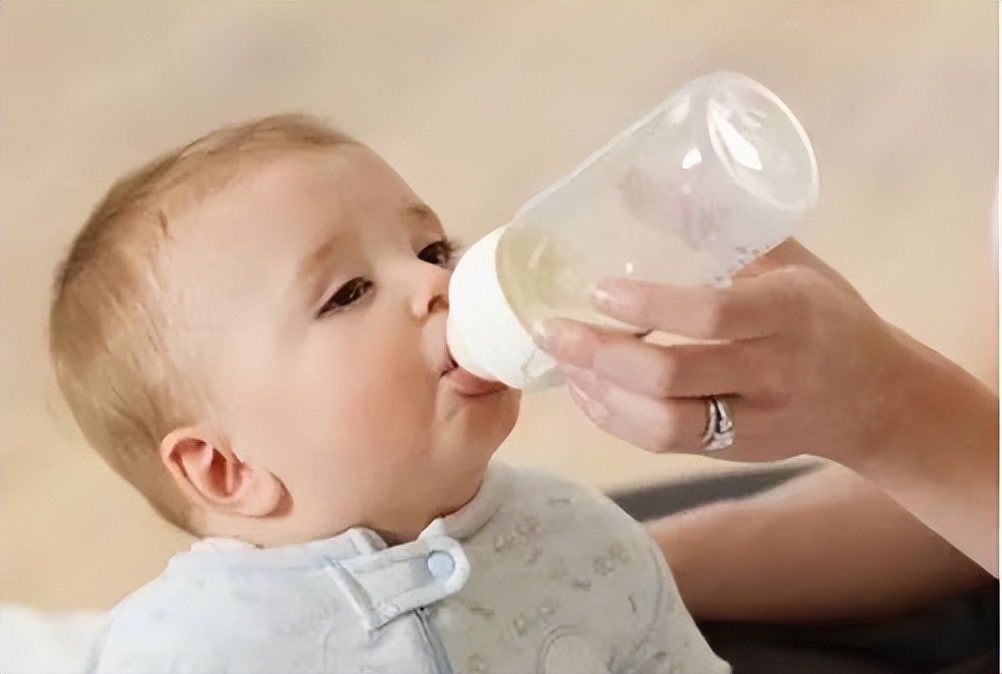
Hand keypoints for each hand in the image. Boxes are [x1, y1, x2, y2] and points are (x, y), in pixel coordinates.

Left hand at [536, 239, 904, 463]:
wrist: (876, 398)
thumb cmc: (822, 312)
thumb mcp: (786, 259)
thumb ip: (715, 227)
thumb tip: (630, 185)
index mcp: (789, 311)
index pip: (712, 315)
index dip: (648, 305)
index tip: (598, 290)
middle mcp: (773, 370)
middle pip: (672, 376)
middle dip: (600, 355)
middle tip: (551, 329)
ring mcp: (755, 420)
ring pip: (663, 423)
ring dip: (600, 393)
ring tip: (562, 360)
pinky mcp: (737, 452)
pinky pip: (666, 444)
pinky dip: (616, 420)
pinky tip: (587, 391)